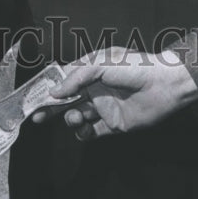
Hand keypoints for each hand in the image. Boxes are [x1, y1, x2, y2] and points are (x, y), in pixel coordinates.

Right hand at [31, 47, 197, 138]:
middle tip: (36, 117)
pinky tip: (84, 128)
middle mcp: (93, 89)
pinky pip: (92, 133)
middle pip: (66, 101)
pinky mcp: (113, 125)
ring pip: (76, 116)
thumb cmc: (134, 67)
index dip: (48, 87)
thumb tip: (54, 92)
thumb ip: (76, 78)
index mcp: (89, 70)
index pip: (63, 79)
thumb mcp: (100, 64)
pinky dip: (83, 133)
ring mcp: (102, 107)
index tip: (33, 96)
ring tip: (75, 118)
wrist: (164, 85)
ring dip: (69, 119)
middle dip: (50, 108)